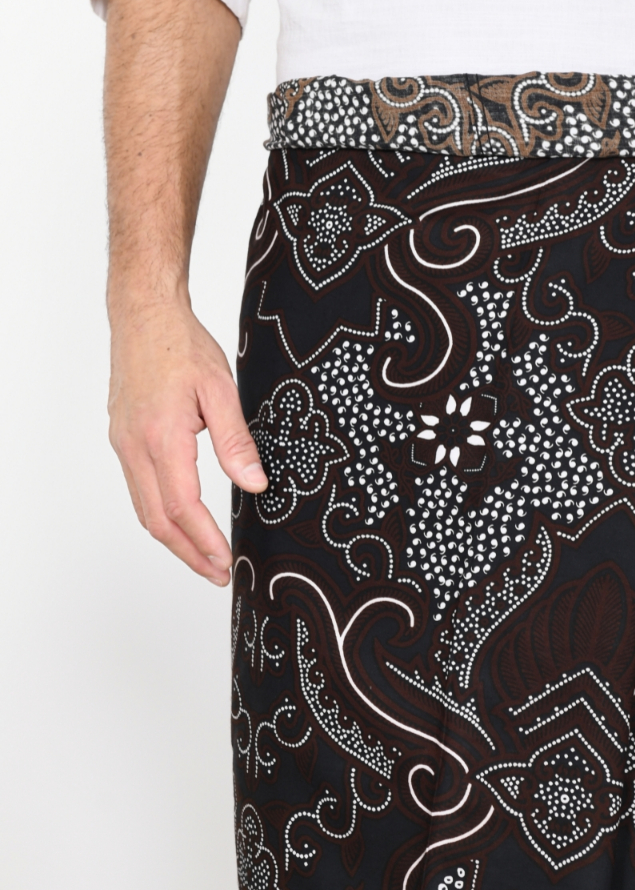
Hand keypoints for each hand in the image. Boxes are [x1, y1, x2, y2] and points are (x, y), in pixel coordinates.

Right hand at [108, 298, 267, 585]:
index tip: (226, 562)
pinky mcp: (123, 438)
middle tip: (218, 573)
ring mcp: (124, 444)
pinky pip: (140, 489)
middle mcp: (134, 447)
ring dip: (174, 539)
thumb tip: (255, 484)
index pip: (183, 507)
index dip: (205, 541)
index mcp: (161, 437)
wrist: (143, 315)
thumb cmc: (182, 345)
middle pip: (158, 520)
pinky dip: (161, 514)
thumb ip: (237, 440)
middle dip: (189, 553)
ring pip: (145, 508)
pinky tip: (183, 520)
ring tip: (204, 557)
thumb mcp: (222, 389)